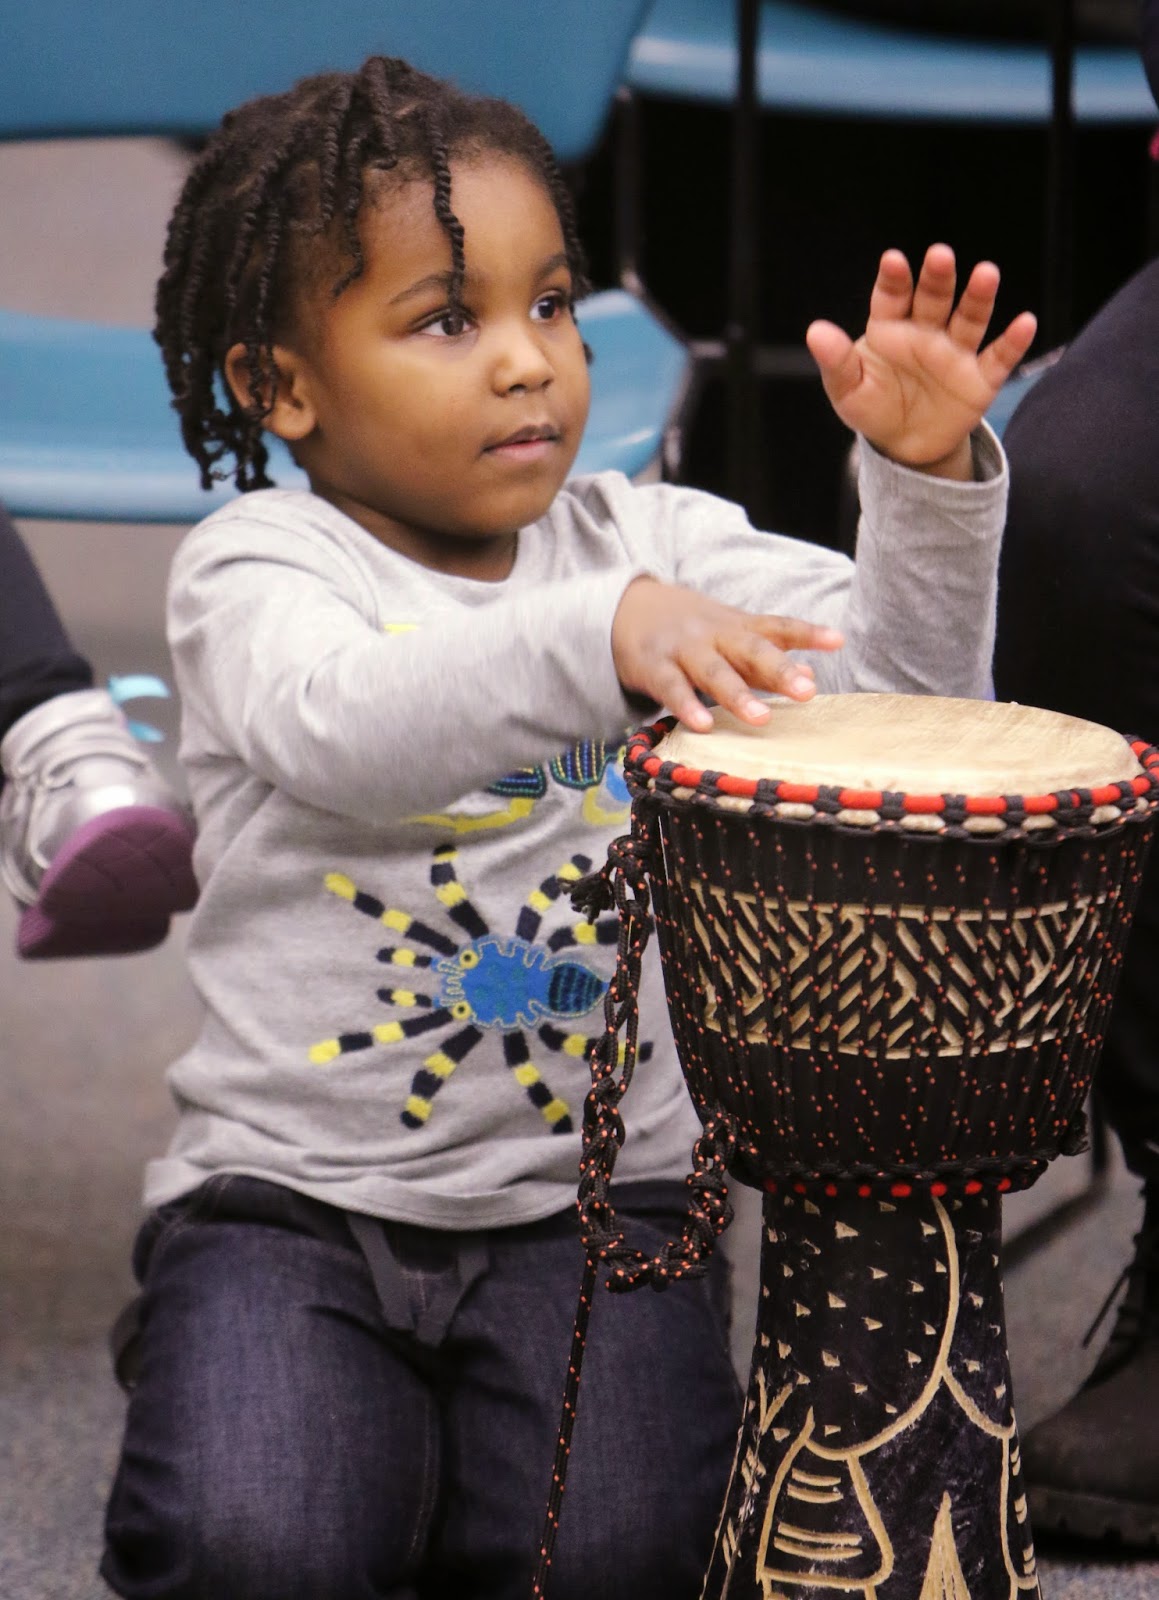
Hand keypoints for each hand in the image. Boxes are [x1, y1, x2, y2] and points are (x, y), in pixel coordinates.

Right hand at [612, 577, 842, 731]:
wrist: (628, 608)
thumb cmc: (692, 631)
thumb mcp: (730, 637)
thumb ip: (767, 660)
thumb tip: (811, 675)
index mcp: (738, 626)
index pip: (778, 626)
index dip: (808, 632)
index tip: (838, 640)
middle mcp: (715, 634)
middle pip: (751, 649)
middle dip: (780, 670)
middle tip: (807, 692)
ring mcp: (684, 650)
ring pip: (714, 671)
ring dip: (737, 694)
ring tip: (762, 718)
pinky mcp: (654, 667)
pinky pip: (672, 688)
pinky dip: (687, 706)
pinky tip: (703, 726)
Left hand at [805, 244, 1037, 476]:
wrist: (905, 447)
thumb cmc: (874, 409)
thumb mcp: (848, 391)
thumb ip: (837, 362)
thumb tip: (815, 332)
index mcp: (890, 328)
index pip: (891, 297)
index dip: (893, 279)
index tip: (892, 261)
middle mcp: (926, 331)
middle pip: (934, 298)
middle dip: (937, 278)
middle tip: (940, 256)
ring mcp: (956, 351)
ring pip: (970, 318)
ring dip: (979, 296)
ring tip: (987, 274)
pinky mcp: (980, 378)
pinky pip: (999, 357)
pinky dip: (1013, 341)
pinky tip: (1024, 323)